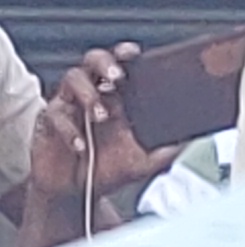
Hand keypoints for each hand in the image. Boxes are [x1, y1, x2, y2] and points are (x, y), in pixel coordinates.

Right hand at [33, 46, 172, 224]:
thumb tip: (192, 140)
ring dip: (88, 94)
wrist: (79, 193)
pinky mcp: (48, 122)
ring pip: (71, 79)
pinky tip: (81, 146)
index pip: (120, 65)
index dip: (124, 54)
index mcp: (117, 98)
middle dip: (105, 64)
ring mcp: (69, 105)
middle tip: (118, 77)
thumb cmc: (109, 168)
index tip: (135, 54)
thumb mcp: (145, 161)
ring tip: (101, 116)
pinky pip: (55, 115)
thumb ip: (168, 149)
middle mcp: (93, 94)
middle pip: (93, 61)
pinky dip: (69, 130)